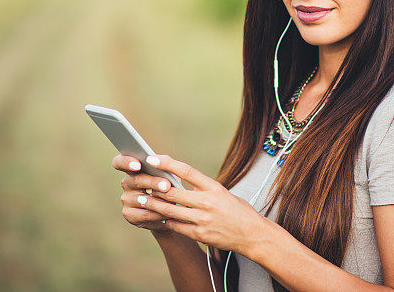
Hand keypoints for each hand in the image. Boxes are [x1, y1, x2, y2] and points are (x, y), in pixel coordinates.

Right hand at [112, 153, 174, 232]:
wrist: (171, 209)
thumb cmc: (170, 184)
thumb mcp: (169, 172)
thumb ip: (164, 163)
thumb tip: (159, 161)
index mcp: (133, 168)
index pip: (120, 162)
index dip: (126, 162)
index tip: (138, 164)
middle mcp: (127, 182)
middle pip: (136, 180)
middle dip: (153, 182)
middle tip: (166, 185)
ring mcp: (126, 199)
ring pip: (141, 199)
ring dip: (158, 200)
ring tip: (172, 201)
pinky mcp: (129, 214)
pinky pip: (144, 214)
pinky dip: (158, 214)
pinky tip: (167, 214)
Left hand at [135, 154, 266, 254]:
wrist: (253, 235)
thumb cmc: (238, 211)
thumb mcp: (223, 192)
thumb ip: (203, 187)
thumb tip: (181, 180)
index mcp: (214, 187)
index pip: (187, 171)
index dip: (167, 164)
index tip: (153, 159)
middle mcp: (207, 202)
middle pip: (173, 192)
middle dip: (154, 188)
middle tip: (141, 182)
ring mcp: (202, 220)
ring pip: (170, 211)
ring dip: (154, 205)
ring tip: (142, 199)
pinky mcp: (200, 235)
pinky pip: (176, 227)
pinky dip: (166, 221)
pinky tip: (159, 217)